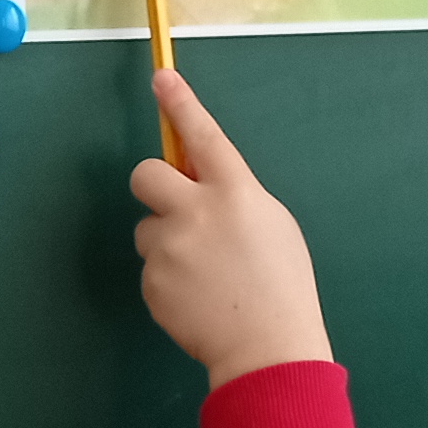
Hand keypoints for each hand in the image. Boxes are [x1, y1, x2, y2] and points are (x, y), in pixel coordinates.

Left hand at [129, 70, 331, 385]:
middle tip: (175, 210)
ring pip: (147, 229)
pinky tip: (197, 300)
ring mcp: (169, 248)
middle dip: (154, 187)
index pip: (203, 136)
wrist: (266, 349)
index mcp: (236, 192)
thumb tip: (201, 188)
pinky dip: (168, 281)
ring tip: (202, 276)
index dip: (181, 103)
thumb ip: (235, 198)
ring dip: (166, 243)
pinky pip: (151, 269)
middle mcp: (196, 212)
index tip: (161, 78)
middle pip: (145, 174)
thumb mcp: (273, 226)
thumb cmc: (282, 286)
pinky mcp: (152, 282)